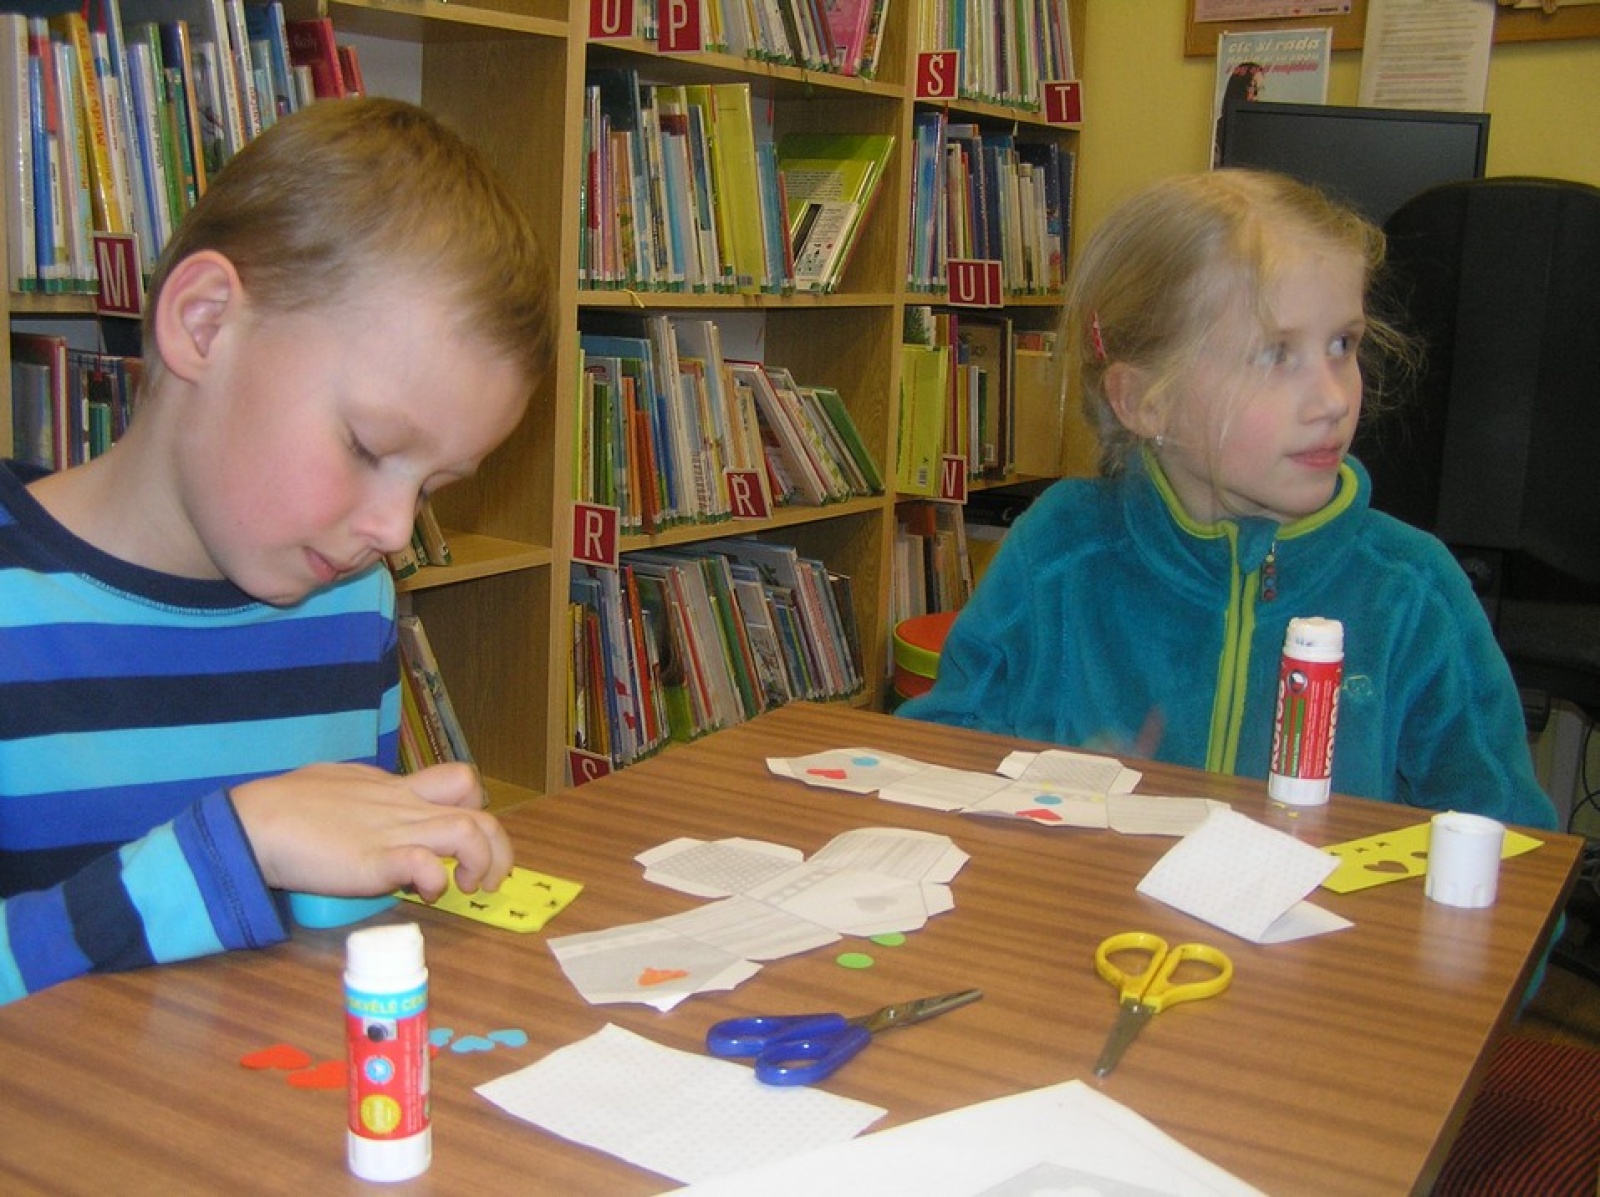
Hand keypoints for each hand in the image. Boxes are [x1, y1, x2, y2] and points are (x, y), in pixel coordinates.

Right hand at [230, 762, 513, 900]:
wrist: (254, 822)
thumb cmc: (286, 804)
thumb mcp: (339, 785)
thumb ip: (364, 796)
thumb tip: (368, 810)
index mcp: (396, 787)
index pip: (460, 782)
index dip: (476, 810)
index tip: (467, 840)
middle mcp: (405, 806)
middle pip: (481, 812)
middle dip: (499, 847)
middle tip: (487, 878)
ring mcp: (394, 830)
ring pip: (470, 830)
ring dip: (483, 863)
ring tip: (468, 887)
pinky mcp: (376, 860)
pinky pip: (427, 862)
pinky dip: (438, 879)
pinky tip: (426, 892)